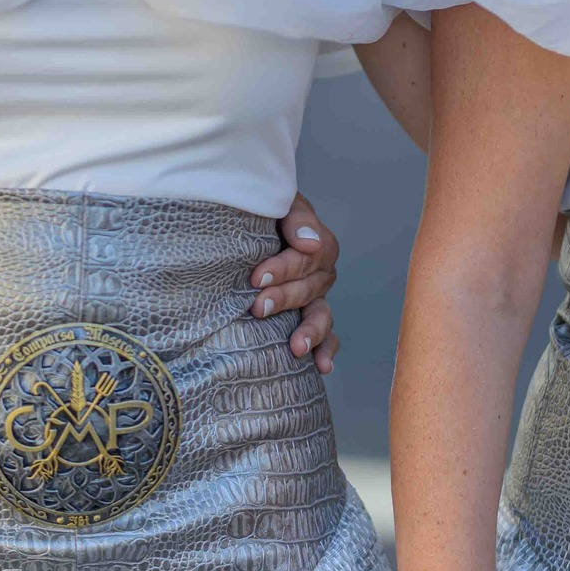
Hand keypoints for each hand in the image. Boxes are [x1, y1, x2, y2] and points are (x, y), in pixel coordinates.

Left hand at [250, 192, 339, 370]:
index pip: (310, 256)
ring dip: (311, 331)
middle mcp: (320, 272)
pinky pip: (327, 336)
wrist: (242, 226)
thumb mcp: (278, 204)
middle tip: (258, 306)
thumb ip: (295, 218)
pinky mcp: (307, 318)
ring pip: (322, 315)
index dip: (284, 268)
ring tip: (296, 347)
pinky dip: (326, 350)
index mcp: (317, 242)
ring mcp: (315, 297)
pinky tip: (322, 366)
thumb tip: (309, 243)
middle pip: (311, 288)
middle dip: (285, 298)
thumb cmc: (259, 212)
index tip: (256, 277)